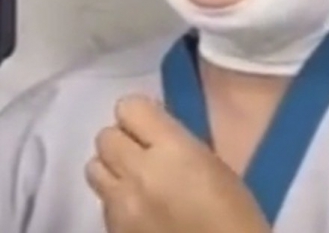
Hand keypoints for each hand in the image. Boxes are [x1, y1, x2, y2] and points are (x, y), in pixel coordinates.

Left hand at [86, 95, 269, 232]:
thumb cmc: (235, 220)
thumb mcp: (214, 168)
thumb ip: (177, 143)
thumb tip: (154, 132)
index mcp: (173, 150)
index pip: (129, 107)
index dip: (139, 115)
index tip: (151, 127)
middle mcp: (139, 173)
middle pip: (105, 136)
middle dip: (122, 142)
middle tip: (142, 156)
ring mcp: (122, 207)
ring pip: (93, 169)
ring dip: (112, 171)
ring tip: (134, 184)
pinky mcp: (113, 232)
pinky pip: (103, 205)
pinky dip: (115, 204)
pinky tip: (138, 213)